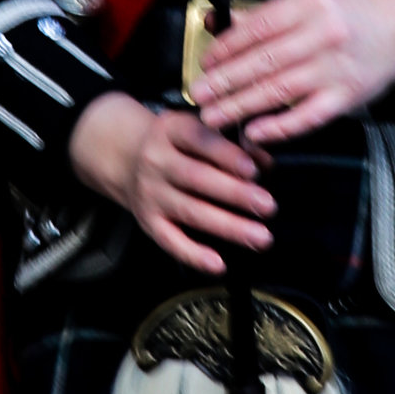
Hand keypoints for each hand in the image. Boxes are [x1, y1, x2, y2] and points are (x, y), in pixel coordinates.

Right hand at [66, 90, 275, 275]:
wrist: (126, 157)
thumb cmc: (178, 144)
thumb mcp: (198, 128)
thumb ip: (234, 141)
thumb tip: (265, 163)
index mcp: (171, 130)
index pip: (200, 140)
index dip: (227, 156)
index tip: (254, 170)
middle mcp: (156, 161)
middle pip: (197, 178)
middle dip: (235, 194)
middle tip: (268, 206)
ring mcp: (150, 193)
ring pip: (190, 211)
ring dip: (228, 226)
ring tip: (261, 237)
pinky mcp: (148, 221)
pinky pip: (171, 241)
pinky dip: (194, 255)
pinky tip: (219, 265)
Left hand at [190, 0, 394, 148]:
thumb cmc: (353, 13)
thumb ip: (271, 15)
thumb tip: (225, 26)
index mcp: (310, 4)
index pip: (258, 27)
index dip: (226, 47)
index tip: (206, 61)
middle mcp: (322, 35)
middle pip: (262, 61)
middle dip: (224, 81)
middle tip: (198, 94)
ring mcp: (335, 69)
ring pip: (278, 90)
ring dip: (240, 105)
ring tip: (213, 115)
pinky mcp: (346, 97)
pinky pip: (306, 116)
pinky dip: (278, 126)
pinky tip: (254, 131)